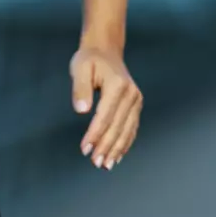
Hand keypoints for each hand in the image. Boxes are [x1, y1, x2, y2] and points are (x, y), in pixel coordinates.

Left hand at [70, 46, 140, 169]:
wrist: (105, 51)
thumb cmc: (89, 60)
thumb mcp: (79, 68)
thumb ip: (80, 89)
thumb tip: (81, 110)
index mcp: (118, 85)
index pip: (105, 116)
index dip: (95, 135)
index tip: (84, 149)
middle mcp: (131, 94)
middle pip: (117, 126)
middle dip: (106, 146)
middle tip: (96, 163)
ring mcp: (136, 101)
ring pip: (127, 130)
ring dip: (116, 149)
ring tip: (106, 165)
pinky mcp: (136, 106)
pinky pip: (131, 128)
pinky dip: (125, 143)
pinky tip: (117, 156)